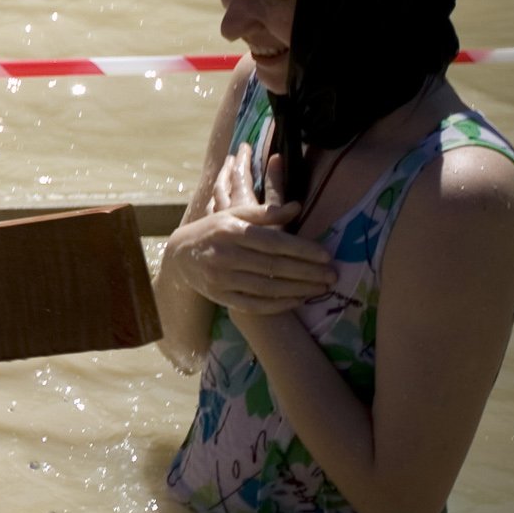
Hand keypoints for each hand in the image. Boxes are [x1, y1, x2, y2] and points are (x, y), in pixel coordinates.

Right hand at [163, 144, 334, 315]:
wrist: (180, 254)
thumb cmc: (214, 230)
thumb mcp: (234, 214)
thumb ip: (265, 212)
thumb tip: (297, 207)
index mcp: (231, 231)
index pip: (274, 242)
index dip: (302, 249)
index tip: (326, 255)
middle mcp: (225, 256)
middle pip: (274, 267)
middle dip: (307, 272)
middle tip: (333, 275)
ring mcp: (221, 279)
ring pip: (267, 287)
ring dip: (298, 289)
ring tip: (321, 288)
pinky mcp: (220, 297)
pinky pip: (254, 305)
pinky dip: (278, 305)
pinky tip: (298, 300)